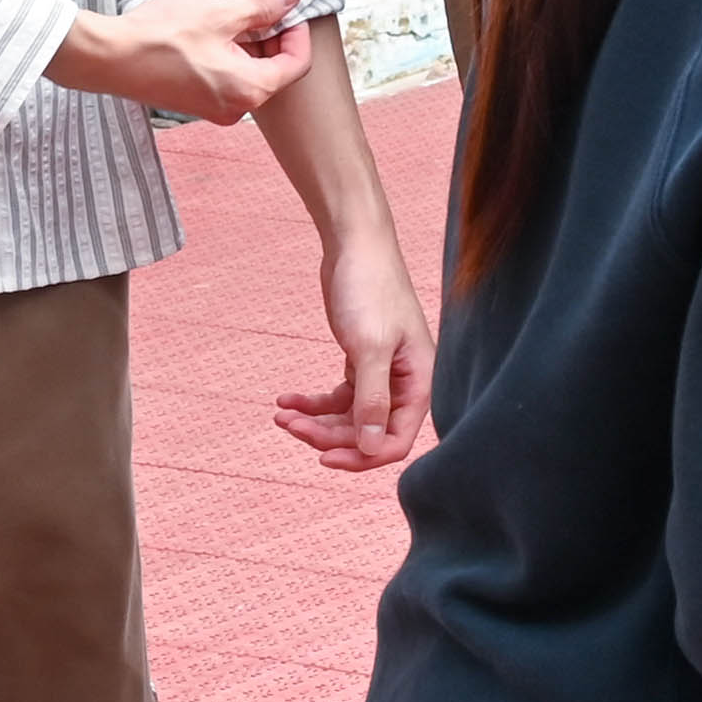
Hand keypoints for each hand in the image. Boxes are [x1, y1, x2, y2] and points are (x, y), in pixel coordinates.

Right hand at [49, 0, 314, 123]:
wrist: (108, 58)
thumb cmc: (160, 37)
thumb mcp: (220, 13)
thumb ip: (262, 6)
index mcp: (250, 90)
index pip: (297, 64)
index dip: (297, 32)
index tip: (287, 8)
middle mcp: (237, 109)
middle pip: (275, 71)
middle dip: (272, 36)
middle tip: (260, 5)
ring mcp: (214, 110)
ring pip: (249, 75)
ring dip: (249, 45)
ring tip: (232, 15)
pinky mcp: (196, 104)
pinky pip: (227, 80)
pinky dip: (229, 57)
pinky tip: (212, 32)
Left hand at [271, 222, 431, 469]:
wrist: (354, 244)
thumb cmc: (370, 288)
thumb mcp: (370, 347)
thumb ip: (371, 400)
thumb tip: (368, 448)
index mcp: (419, 382)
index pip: (395, 440)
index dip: (362, 456)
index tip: (324, 457)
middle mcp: (404, 384)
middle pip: (366, 433)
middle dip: (328, 435)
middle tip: (291, 426)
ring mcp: (381, 374)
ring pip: (348, 418)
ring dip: (315, 421)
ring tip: (282, 415)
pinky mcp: (360, 363)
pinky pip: (337, 398)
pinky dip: (312, 402)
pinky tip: (286, 400)